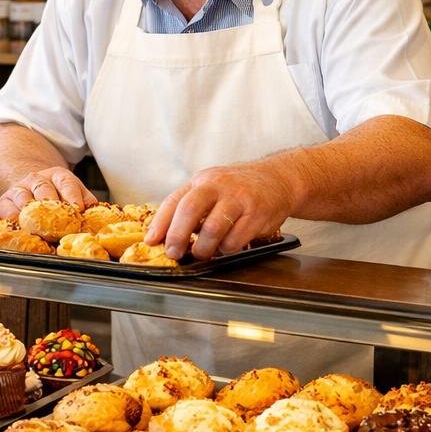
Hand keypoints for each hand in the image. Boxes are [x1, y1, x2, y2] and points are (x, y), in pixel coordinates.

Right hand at [0, 168, 95, 219]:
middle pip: (44, 190)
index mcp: (59, 176)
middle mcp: (38, 179)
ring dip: (31, 214)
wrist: (32, 187)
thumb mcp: (75, 193)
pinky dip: (13, 219)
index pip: (67, 183)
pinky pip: (7, 209)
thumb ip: (86, 203)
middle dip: (51, 207)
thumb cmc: (57, 195)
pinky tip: (21, 228)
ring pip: (24, 198)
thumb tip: (96, 220)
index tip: (78, 210)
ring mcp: (20, 189)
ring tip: (39, 228)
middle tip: (59, 225)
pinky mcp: (5, 200)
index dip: (73, 197)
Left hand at [146, 163, 296, 259]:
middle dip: (177, 236)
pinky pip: (235, 240)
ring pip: (213, 229)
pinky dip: (227, 249)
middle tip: (174, 252)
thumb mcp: (212, 188)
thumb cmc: (239, 189)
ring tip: (204, 252)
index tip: (151, 241)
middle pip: (190, 210)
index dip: (160, 223)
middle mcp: (219, 186)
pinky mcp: (257, 214)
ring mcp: (239, 199)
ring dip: (204, 248)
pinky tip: (229, 244)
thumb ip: (190, 207)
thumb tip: (163, 234)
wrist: (279, 179)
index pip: (174, 201)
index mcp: (202, 181)